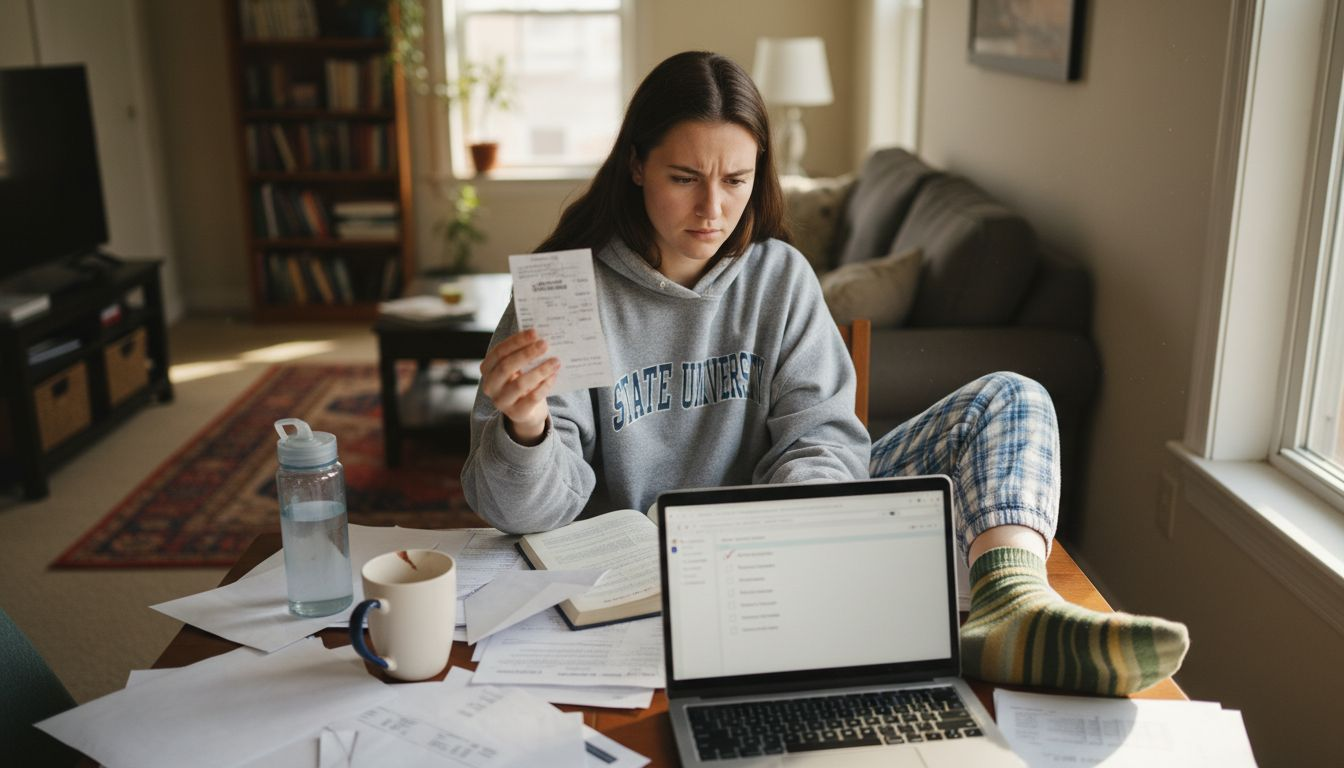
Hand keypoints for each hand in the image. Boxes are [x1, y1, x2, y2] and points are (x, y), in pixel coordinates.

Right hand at [479, 329, 560, 444]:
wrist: (527, 411)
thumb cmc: (522, 381)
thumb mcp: (518, 367)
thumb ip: (523, 353)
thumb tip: (540, 336)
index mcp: (487, 369)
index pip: (499, 352)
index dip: (516, 341)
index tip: (534, 332)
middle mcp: (490, 386)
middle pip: (506, 366)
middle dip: (527, 353)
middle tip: (545, 344)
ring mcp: (501, 401)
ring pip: (520, 384)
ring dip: (540, 370)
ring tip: (555, 361)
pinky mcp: (516, 413)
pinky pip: (532, 398)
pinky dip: (544, 386)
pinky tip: (554, 376)